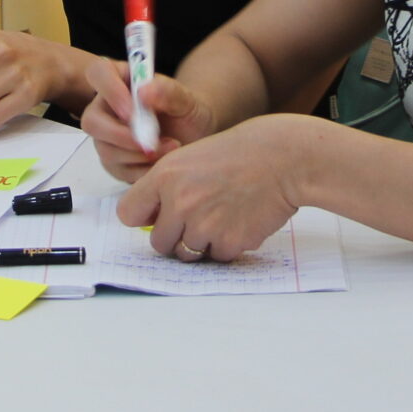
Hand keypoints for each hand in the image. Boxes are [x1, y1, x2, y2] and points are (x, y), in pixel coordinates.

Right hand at [80, 60, 212, 181]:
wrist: (193, 135)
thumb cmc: (186, 110)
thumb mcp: (185, 98)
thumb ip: (168, 92)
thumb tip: (144, 93)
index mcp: (119, 79)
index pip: (99, 73)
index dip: (110, 91)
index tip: (133, 110)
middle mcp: (105, 107)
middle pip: (92, 121)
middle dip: (121, 136)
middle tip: (152, 142)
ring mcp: (106, 136)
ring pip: (106, 150)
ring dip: (138, 154)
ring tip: (171, 148)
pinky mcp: (114, 161)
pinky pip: (118, 170)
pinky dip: (142, 170)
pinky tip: (162, 162)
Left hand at [116, 117, 307, 260]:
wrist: (283, 159)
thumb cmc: (240, 155)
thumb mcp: (192, 158)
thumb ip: (167, 186)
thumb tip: (150, 221)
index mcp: (165, 177)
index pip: (128, 214)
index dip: (144, 217)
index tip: (157, 216)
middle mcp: (180, 203)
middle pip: (158, 243)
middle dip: (176, 236)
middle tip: (199, 219)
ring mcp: (204, 225)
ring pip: (187, 253)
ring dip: (202, 242)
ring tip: (223, 215)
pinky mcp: (229, 242)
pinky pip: (217, 256)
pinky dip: (228, 245)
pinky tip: (241, 220)